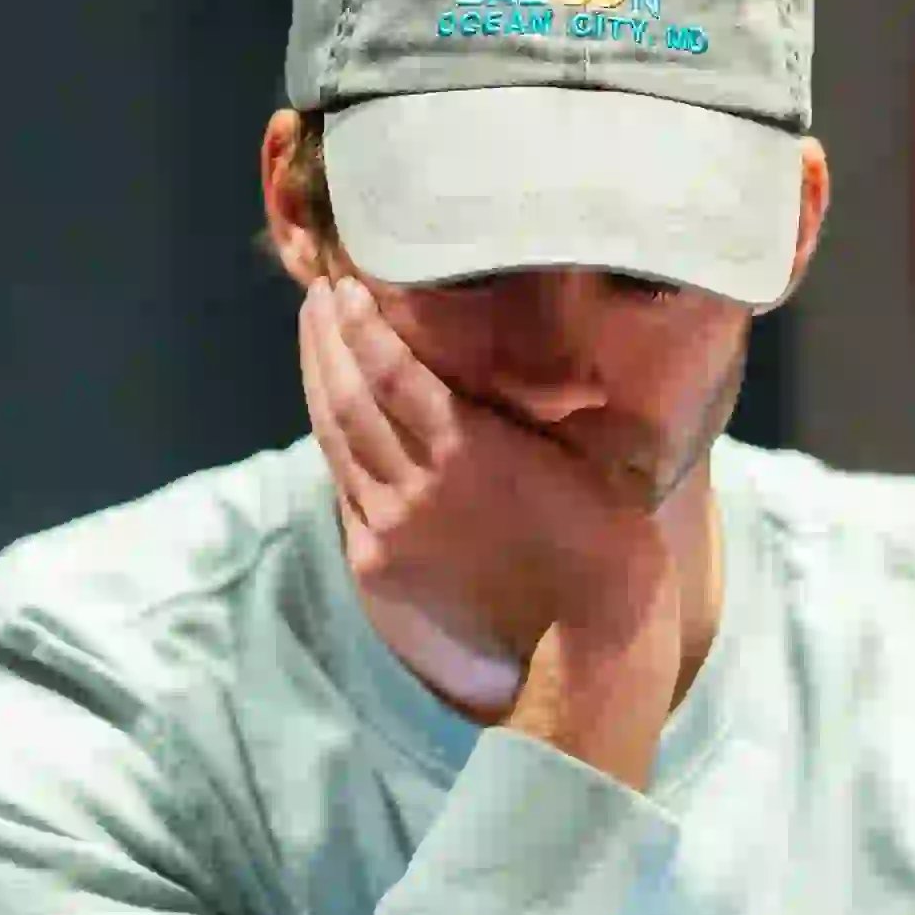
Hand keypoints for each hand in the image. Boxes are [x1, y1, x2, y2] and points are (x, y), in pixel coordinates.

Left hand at [298, 275, 668, 672]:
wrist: (586, 630)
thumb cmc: (599, 527)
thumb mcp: (574, 444)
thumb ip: (523, 395)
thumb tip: (505, 334)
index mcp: (465, 450)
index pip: (389, 371)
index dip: (360, 324)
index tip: (346, 284)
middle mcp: (414, 487)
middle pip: (347, 398)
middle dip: (327, 340)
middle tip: (319, 294)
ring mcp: (389, 528)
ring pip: (333, 440)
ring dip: (318, 381)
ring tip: (314, 334)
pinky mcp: (376, 560)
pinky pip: (341, 484)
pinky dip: (330, 438)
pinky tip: (329, 405)